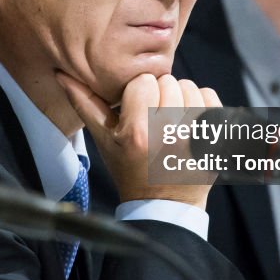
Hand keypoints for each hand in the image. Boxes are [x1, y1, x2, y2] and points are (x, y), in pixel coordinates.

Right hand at [56, 71, 220, 208]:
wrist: (164, 205)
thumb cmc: (130, 170)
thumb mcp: (102, 140)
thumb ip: (84, 103)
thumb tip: (63, 73)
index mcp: (138, 133)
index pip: (143, 81)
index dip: (138, 93)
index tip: (136, 111)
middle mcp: (169, 133)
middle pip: (167, 81)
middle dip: (159, 96)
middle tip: (154, 119)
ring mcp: (197, 136)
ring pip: (189, 86)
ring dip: (180, 99)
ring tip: (172, 121)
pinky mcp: (216, 139)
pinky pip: (210, 97)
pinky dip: (201, 105)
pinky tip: (190, 123)